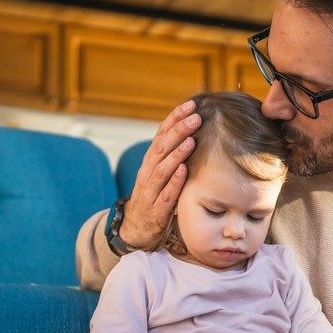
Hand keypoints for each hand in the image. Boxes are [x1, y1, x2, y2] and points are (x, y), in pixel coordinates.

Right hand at [120, 100, 200, 248]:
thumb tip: (195, 131)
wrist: (136, 228)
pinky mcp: (156, 210)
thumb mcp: (162, 172)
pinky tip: (184, 171)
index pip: (161, 133)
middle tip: (196, 117)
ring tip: (191, 141)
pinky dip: (174, 182)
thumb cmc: (154, 196)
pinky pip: (165, 195)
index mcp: (151, 160)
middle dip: (179, 130)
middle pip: (162, 147)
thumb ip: (174, 154)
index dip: (175, 118)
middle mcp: (148, 172)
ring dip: (177, 154)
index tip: (191, 105)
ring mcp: (150, 191)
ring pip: (162, 169)